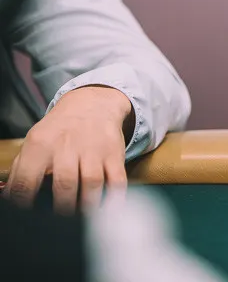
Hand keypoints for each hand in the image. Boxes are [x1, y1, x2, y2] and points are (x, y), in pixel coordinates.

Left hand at [3, 85, 131, 212]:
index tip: (26, 218)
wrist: (92, 105)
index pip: (26, 182)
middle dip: (61, 210)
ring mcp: (94, 149)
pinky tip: (107, 209)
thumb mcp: (34, 142)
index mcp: (40, 144)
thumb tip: (8, 198)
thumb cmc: (59, 130)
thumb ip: (20, 170)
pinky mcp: (114, 153)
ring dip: (87, 207)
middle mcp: (68, 145)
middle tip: (59, 222)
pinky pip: (117, 180)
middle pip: (64, 184)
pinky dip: (114, 199)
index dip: (23, 205)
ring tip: (81, 219)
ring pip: (92, 184)